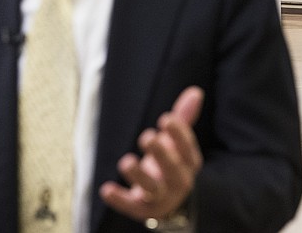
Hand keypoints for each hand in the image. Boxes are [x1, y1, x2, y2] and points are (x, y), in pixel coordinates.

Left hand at [99, 86, 203, 220]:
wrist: (170, 203)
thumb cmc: (171, 164)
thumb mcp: (178, 143)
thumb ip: (184, 118)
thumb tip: (195, 91)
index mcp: (189, 163)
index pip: (188, 149)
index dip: (179, 134)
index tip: (166, 118)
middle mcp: (178, 181)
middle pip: (172, 169)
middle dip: (161, 154)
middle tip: (147, 137)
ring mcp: (160, 197)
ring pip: (152, 189)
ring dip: (138, 176)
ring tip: (125, 162)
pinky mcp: (141, 209)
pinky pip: (131, 206)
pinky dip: (119, 199)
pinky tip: (106, 189)